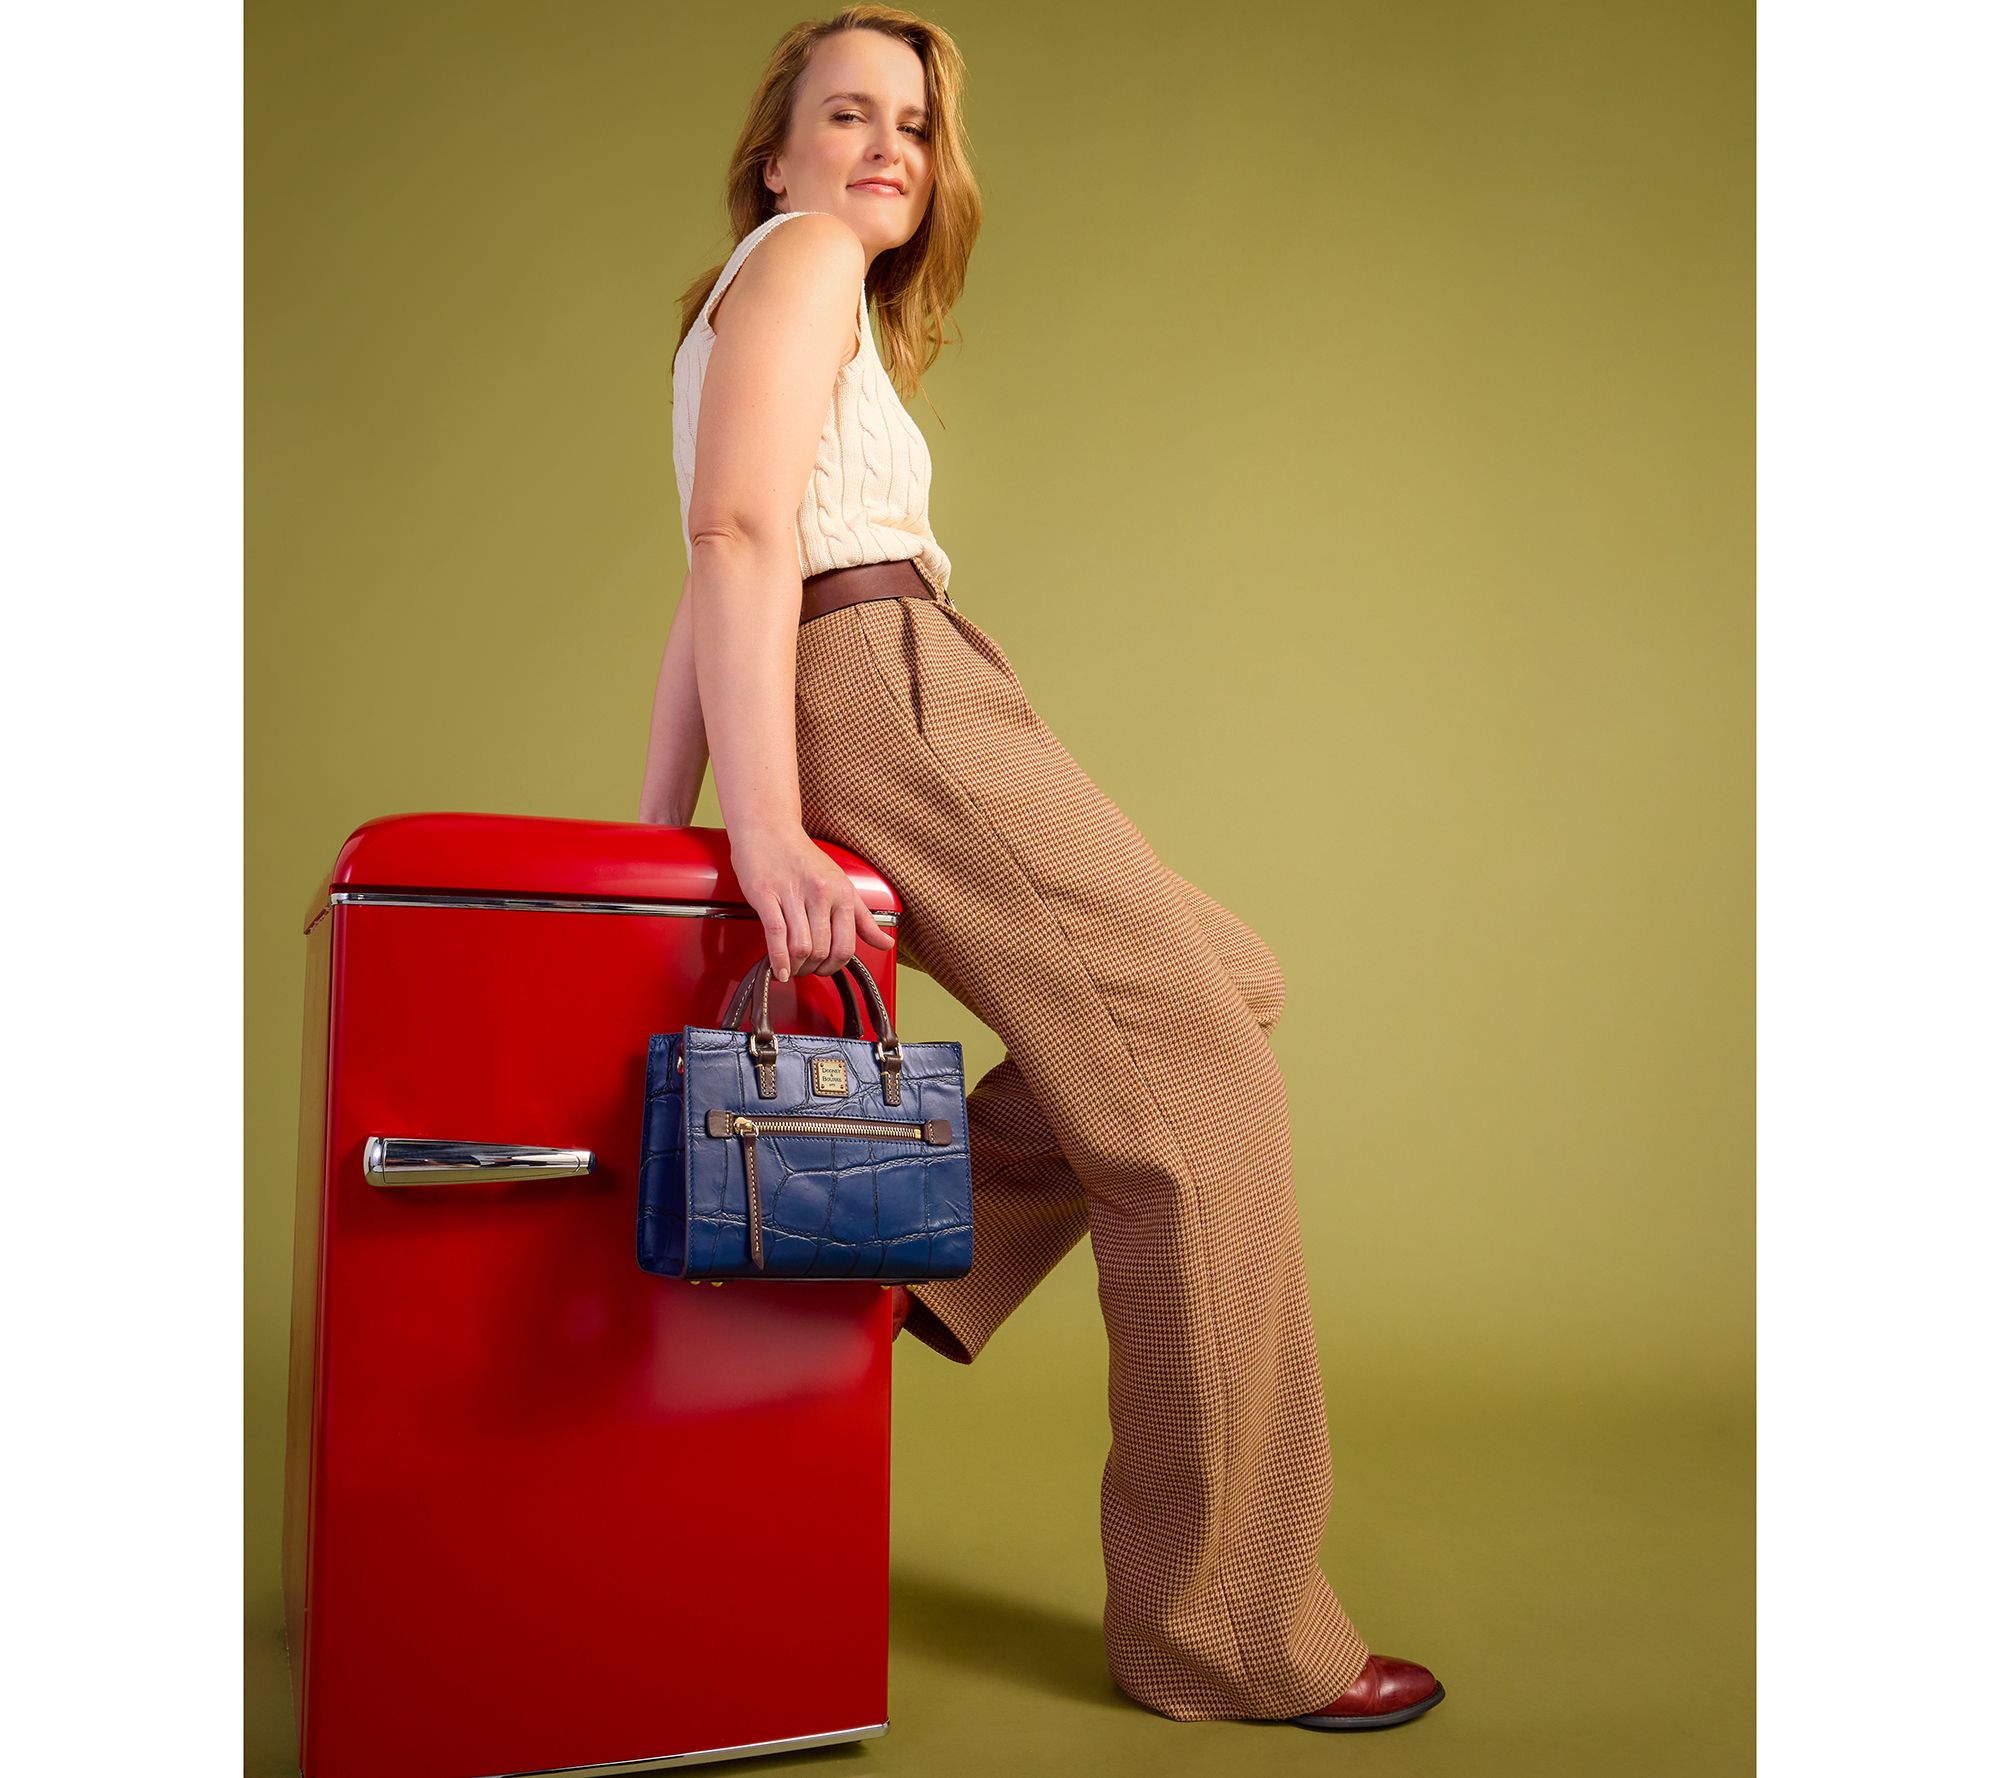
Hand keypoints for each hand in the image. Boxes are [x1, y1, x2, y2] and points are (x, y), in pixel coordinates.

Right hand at [728, 823, 896, 981]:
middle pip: (822, 950)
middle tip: (806, 969)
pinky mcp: (766, 894)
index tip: (826, 968)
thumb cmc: (802, 858)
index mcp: (842, 893)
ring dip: (796, 966)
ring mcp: (792, 893)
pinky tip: (778, 969)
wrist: (769, 829)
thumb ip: (863, 919)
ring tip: (791, 967)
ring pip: (801, 946)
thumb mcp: (842, 885)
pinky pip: (776, 934)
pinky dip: (778, 959)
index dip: (835, 965)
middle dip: (813, 968)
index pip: (846, 945)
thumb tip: (886, 943)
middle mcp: (820, 892)